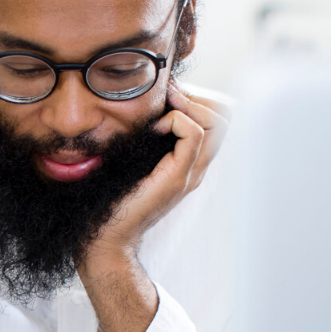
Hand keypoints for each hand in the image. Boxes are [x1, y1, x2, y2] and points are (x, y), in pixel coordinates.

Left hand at [77, 83, 230, 331]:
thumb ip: (143, 139)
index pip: (218, 118)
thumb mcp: (129, 160)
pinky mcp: (177, 178)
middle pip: (224, 116)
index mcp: (188, 162)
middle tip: (167, 95)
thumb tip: (144, 106)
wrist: (106, 237)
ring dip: (189, 104)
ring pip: (216, 123)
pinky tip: (154, 127)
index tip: (167, 94)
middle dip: (197, 95)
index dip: (197, 98)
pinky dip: (176, 120)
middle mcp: (196, 167)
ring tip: (163, 107)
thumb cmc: (110, 200)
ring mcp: (190, 174)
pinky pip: (194, 135)